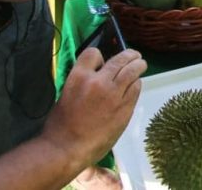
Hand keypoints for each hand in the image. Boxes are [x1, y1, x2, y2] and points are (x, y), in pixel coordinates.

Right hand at [43, 48, 146, 168]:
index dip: (99, 56)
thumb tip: (98, 74)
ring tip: (140, 65)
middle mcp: (99, 82)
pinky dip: (136, 84)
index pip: (93, 53)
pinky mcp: (125, 107)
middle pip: (120, 59)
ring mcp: (114, 94)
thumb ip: (84, 81)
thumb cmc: (61, 125)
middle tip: (135, 55)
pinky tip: (134, 86)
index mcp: (79, 77)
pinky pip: (136, 88)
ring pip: (133, 71)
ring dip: (138, 66)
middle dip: (130, 55)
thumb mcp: (67, 94)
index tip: (103, 61)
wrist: (67, 148)